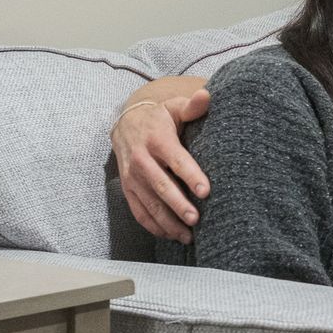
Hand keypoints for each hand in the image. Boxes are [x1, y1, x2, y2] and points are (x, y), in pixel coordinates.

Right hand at [112, 88, 211, 242]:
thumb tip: (207, 96)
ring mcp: (132, 177)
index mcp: (157, 139)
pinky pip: (139, 211)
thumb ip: (192, 106)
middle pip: (161, 186)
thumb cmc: (159, 118)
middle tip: (196, 219)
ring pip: (149, 204)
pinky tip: (170, 235)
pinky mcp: (127, 189)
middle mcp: (141, 159)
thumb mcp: (174, 108)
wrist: (125, 124)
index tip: (206, 191)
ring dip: (168, 222)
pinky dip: (153, 226)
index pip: (176, 159)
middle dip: (178, 205)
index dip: (190, 175)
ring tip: (188, 236)